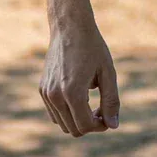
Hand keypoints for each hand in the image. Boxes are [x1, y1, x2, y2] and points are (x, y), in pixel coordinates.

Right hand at [39, 17, 119, 136]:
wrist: (70, 27)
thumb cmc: (92, 47)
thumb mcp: (108, 72)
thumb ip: (111, 100)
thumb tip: (113, 126)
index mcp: (72, 92)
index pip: (85, 126)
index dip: (100, 126)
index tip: (109, 115)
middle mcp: (55, 96)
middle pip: (73, 129)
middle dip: (89, 124)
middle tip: (102, 109)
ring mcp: (46, 93)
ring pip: (62, 123)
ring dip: (78, 119)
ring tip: (92, 102)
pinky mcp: (42, 89)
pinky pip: (55, 112)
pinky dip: (67, 111)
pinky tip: (80, 95)